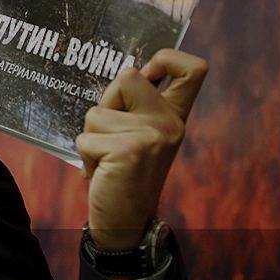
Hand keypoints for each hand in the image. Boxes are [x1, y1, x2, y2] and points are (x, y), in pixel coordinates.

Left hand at [76, 48, 207, 249]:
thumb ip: (134, 106)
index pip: (194, 68)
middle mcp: (170, 123)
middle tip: (112, 135)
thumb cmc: (122, 172)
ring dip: (91, 137)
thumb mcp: (137, 134)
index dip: (168, 58)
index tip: (149, 73)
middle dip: (106, 102)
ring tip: (107, 159)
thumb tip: (124, 72)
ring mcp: (152, 135)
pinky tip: (102, 173)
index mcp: (173, 115)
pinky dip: (85, 156)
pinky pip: (85, 139)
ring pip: (96, 113)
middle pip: (128, 75)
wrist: (124, 221)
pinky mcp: (129, 150)